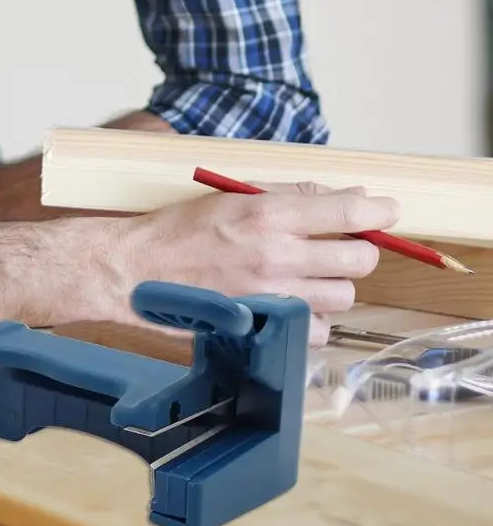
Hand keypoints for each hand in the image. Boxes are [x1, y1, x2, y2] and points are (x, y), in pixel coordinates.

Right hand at [109, 182, 399, 346]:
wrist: (136, 270)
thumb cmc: (178, 230)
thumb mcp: (231, 196)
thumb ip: (288, 195)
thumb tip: (337, 197)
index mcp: (268, 214)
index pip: (346, 210)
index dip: (378, 208)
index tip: (389, 209)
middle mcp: (276, 254)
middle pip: (359, 258)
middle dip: (358, 249)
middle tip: (340, 246)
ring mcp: (272, 294)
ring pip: (344, 296)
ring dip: (334, 285)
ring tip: (307, 276)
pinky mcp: (263, 325)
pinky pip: (317, 330)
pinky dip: (313, 319)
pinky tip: (293, 304)